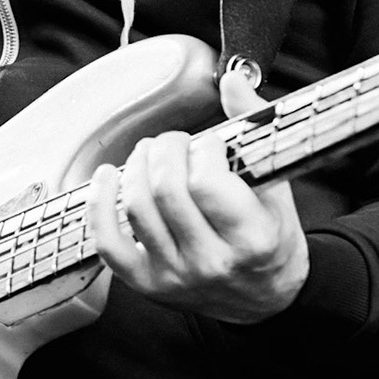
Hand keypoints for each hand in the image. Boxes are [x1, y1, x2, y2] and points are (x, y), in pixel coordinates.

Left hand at [87, 71, 307, 323]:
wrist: (265, 298)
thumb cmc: (272, 239)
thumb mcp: (278, 186)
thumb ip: (255, 126)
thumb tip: (233, 79)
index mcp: (252, 239)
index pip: (208, 183)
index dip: (204, 150)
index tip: (211, 143)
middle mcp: (211, 262)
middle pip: (166, 190)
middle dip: (167, 150)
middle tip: (177, 144)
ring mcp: (175, 276)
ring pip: (136, 208)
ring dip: (137, 166)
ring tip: (152, 155)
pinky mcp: (147, 284)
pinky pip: (107, 243)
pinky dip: (99, 205)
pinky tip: (108, 178)